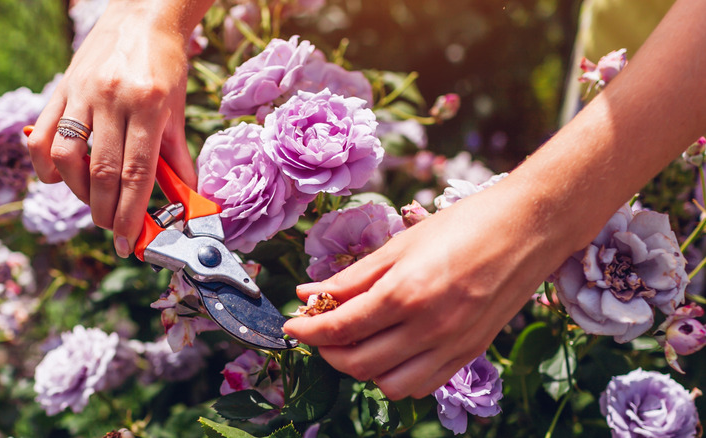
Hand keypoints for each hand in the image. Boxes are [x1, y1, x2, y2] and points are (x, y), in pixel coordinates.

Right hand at [27, 0, 202, 256]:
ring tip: (94, 201)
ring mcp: (82, 93)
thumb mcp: (176, 109)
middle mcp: (113, 99)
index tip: (129, 243)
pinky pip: (42, 134)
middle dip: (107, 212)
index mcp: (148, 105)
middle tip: (113, 229)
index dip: (131, 214)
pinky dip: (45, 165)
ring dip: (78, 191)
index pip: (137, 172)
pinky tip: (58, 178)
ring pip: (67, 157)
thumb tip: (187, 197)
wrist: (143, 16)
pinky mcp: (61, 88)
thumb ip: (177, 156)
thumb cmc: (165, 65)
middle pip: (103, 172)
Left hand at [283, 181, 572, 399]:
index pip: (339, 328)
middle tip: (318, 329)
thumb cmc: (465, 224)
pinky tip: (390, 350)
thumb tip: (308, 293)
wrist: (529, 228)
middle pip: (356, 363)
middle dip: (326, 351)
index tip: (291, 324)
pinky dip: (396, 376)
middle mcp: (429, 328)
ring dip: (361, 368)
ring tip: (355, 340)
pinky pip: (421, 384)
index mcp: (406, 293)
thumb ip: (353, 277)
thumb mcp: (402, 244)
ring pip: (387, 384)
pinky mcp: (470, 353)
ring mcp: (452, 346)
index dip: (306, 330)